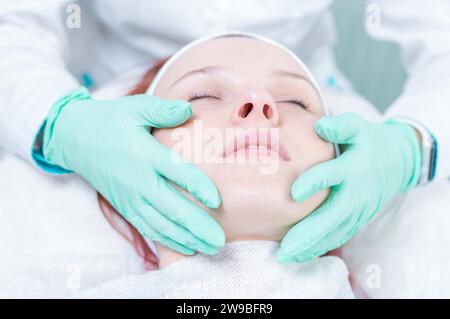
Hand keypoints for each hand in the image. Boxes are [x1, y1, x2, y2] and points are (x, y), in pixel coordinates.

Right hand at [42, 87, 224, 254]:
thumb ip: (162, 110)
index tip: (217, 201)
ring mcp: (130, 198)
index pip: (176, 173)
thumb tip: (189, 110)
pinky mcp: (125, 206)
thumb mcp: (134, 108)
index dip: (198, 187)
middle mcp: (138, 181)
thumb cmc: (110, 120)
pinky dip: (167, 240)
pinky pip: (148, 228)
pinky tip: (187, 247)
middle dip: (197, 227)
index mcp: (144, 155)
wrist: (75, 139)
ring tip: (210, 249)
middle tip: (220, 242)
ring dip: (187, 239)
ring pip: (161, 224)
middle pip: (172, 208)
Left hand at [278, 113, 420, 262]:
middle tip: (286, 247)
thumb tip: (320, 126)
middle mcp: (357, 192)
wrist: (397, 161)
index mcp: (354, 166)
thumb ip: (341, 126)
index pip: (332, 174)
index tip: (294, 192)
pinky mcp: (358, 219)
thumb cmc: (368, 142)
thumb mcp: (358, 127)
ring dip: (312, 246)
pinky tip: (302, 255)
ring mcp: (359, 209)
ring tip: (287, 256)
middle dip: (309, 233)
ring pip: (335, 232)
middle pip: (333, 216)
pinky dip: (322, 247)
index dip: (315, 182)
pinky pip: (340, 236)